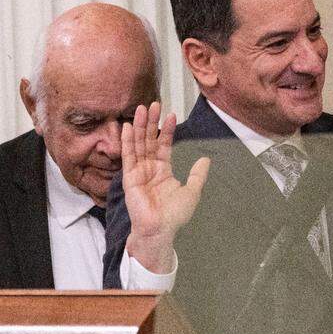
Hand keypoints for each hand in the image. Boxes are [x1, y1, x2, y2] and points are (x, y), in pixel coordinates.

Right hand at [122, 102, 209, 271]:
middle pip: (149, 140)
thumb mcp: (192, 191)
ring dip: (139, 126)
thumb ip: (197, 174)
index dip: (167, 130)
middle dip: (151, 122)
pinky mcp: (129, 177)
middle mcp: (149, 168)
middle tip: (153, 104)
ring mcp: (138, 171)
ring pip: (138, 144)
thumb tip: (206, 159)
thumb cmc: (174, 215)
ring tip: (141, 109)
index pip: (164, 144)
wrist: (160, 229)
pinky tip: (126, 127)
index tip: (171, 114)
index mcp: (163, 170)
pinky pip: (127, 156)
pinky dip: (127, 141)